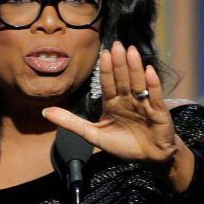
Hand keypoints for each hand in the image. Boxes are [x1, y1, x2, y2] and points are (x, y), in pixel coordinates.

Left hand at [42, 41, 194, 190]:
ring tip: (131, 52)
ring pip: (138, 83)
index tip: (103, 53)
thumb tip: (45, 112)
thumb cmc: (123, 145)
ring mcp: (144, 104)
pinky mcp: (159, 112)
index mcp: (113, 103)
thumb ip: (71, 122)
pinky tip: (149, 71)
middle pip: (123, 79)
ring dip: (135, 68)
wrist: (149, 158)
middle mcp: (128, 100)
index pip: (108, 84)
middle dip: (119, 63)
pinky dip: (152, 84)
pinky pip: (154, 96)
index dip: (106, 70)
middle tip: (117, 45)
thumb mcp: (93, 135)